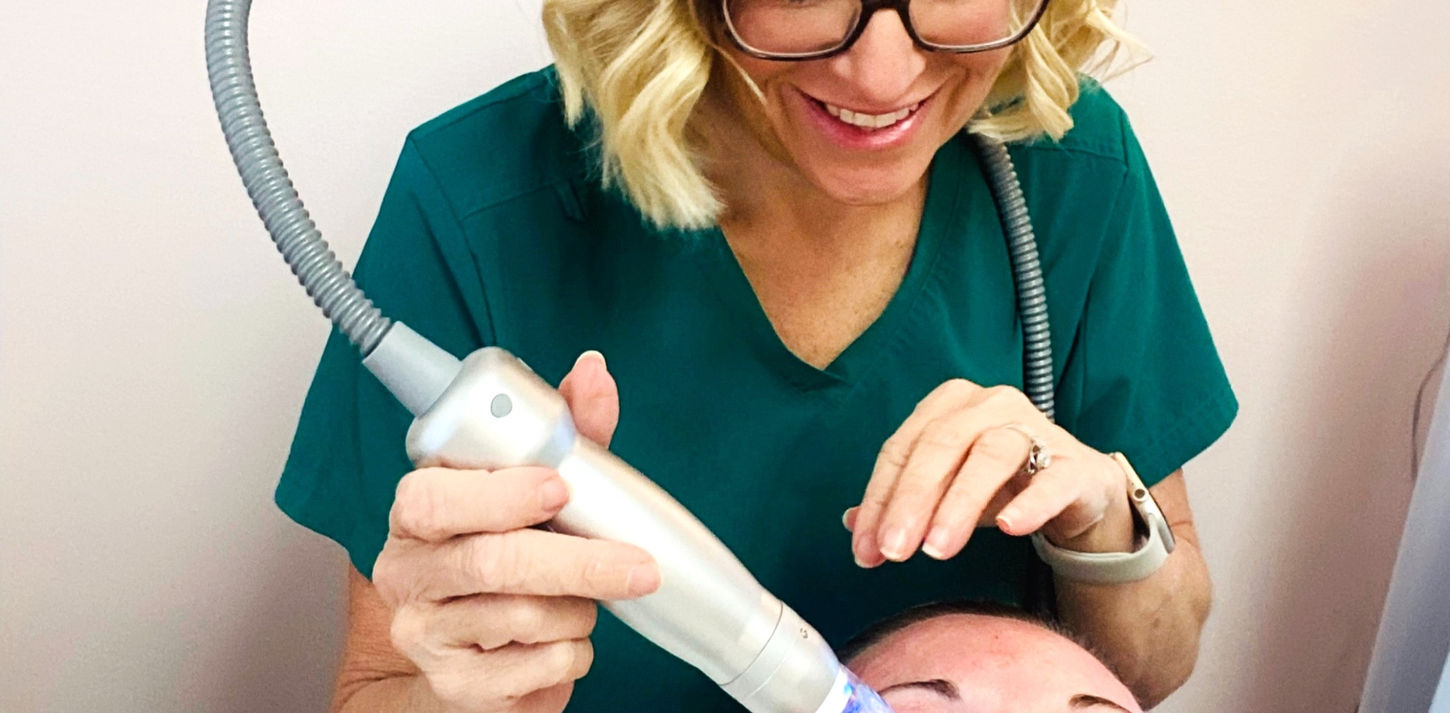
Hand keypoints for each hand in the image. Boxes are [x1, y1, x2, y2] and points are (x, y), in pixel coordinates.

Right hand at [371, 351, 660, 712]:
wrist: (472, 656)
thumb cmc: (505, 557)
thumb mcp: (532, 495)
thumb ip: (564, 435)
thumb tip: (594, 373)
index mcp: (417, 512)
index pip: (435, 498)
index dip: (500, 494)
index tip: (559, 487)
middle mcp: (408, 571)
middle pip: (491, 562)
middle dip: (576, 561)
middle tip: (637, 565)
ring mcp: (425, 634)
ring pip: (522, 618)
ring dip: (579, 610)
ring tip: (585, 601)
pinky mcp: (456, 687)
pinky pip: (536, 669)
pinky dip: (571, 655)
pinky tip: (564, 641)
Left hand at [845, 379, 1133, 567]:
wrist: (1080, 491)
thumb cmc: (1003, 483)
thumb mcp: (945, 490)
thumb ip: (900, 503)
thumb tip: (851, 525)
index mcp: (950, 403)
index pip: (902, 449)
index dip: (880, 499)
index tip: (866, 550)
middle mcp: (991, 405)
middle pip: (941, 445)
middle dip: (912, 501)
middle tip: (894, 551)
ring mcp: (1037, 428)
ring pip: (991, 455)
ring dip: (959, 503)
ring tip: (937, 548)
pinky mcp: (1076, 463)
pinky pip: (1052, 479)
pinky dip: (1030, 502)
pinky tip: (1009, 527)